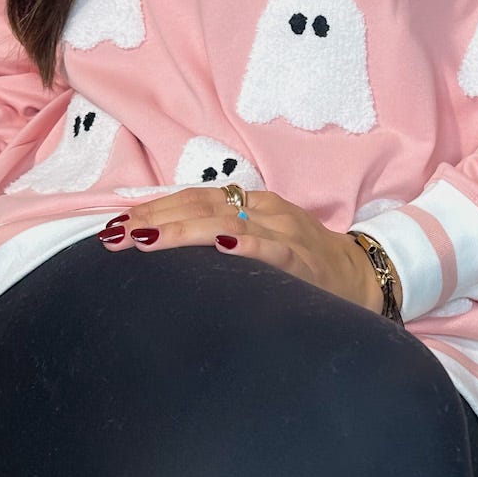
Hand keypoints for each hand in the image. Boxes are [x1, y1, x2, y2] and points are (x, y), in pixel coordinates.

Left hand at [100, 185, 384, 313]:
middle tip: (117, 235)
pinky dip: (247, 245)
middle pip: (202, 206)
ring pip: (228, 223)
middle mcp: (265, 210)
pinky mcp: (305, 259)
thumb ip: (220, 241)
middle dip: (157, 219)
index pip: (195, 199)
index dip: (156, 208)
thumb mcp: (259, 243)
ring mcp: (285, 231)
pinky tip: (222, 247)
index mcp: (251, 204)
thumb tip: (163, 248)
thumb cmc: (302, 265)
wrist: (360, 277)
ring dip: (185, 230)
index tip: (117, 222)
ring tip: (148, 238)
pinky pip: (273, 248)